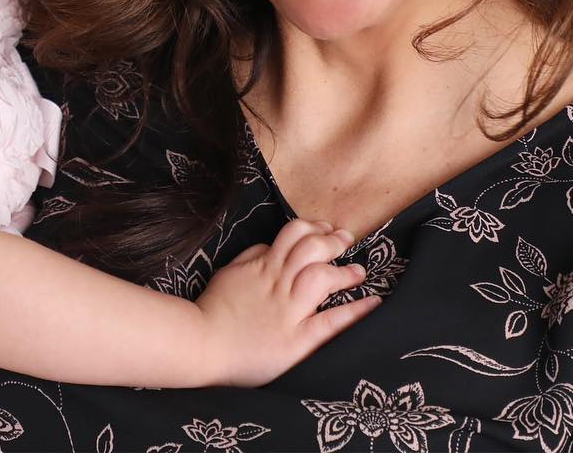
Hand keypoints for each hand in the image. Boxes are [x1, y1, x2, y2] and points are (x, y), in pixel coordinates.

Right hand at [193, 218, 380, 386]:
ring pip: (321, 278)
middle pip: (312, 250)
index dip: (314, 228)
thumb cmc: (213, 309)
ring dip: (345, 271)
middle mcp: (278, 285)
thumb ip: (252, 256)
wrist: (201, 344)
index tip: (326, 229)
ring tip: (359, 271)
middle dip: (333, 241)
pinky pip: (328, 323)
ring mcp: (288, 312)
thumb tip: (271, 246)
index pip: (294, 234)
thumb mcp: (229, 272)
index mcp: (263, 267)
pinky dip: (353, 312)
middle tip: (347, 240)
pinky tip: (371, 304)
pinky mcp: (295, 341)